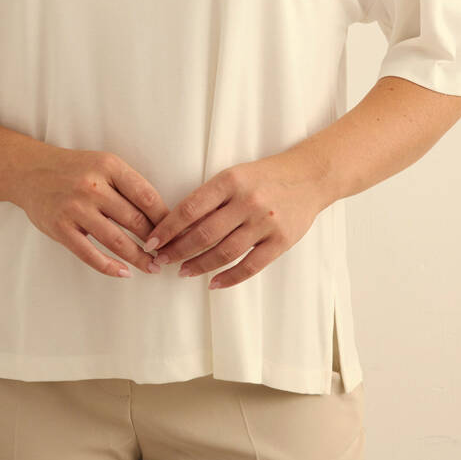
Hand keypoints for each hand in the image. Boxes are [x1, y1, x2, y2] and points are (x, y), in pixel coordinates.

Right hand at [13, 145, 170, 279]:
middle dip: (156, 242)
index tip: (176, 232)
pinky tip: (124, 273)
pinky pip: (90, 254)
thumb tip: (161, 215)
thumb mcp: (103, 164)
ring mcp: (75, 208)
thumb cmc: (74, 169)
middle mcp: (93, 186)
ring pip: (116, 240)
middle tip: (169, 255)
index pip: (146, 196)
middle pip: (135, 220)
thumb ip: (127, 185)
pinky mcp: (60, 228)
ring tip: (152, 268)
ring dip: (138, 258)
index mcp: (109, 166)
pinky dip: (110, 267)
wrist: (31, 171)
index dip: (165, 218)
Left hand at [142, 150, 326, 289]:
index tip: (152, 241)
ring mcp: (265, 222)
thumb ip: (210, 198)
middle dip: (178, 250)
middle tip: (162, 261)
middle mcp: (246, 201)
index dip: (168, 228)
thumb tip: (177, 226)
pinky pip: (251, 265)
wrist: (308, 176)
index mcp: (230, 181)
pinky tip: (213, 283)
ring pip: (224, 252)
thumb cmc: (264, 176)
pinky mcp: (281, 240)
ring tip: (183, 272)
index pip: (190, 208)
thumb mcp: (234, 176)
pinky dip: (229, 278)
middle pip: (204, 234)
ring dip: (199, 265)